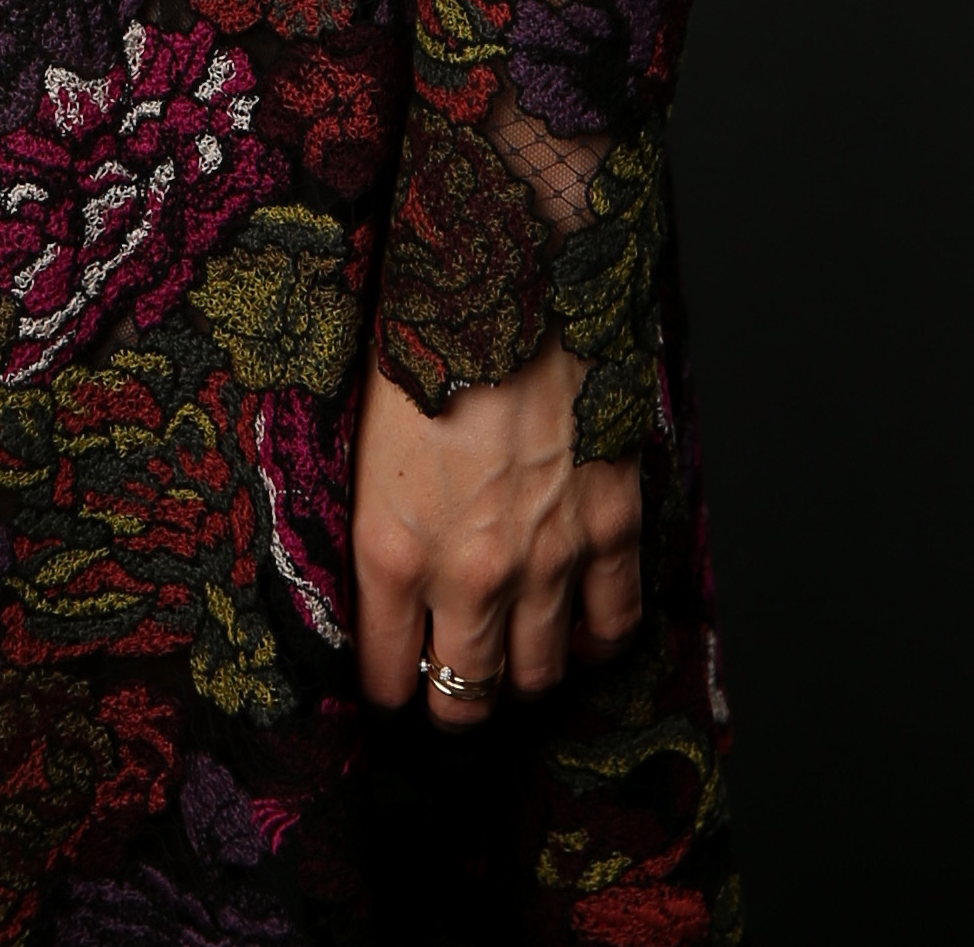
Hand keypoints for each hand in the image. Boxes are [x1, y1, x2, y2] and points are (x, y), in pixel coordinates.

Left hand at [353, 333, 641, 722]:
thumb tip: (376, 579)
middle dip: (451, 702)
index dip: (384, 686)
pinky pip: (612, 627)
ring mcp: (548, 557)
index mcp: (390, 546)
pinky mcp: (610, 527)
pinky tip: (575, 627)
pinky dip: (593, 640)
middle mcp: (469, 571)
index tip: (388, 683)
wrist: (506, 271)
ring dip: (521, 675)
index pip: (384, 672)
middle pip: (465, 695)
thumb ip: (375, 520)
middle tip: (445, 686)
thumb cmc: (420, 336)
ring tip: (507, 657)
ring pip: (540, 676)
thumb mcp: (361, 436)